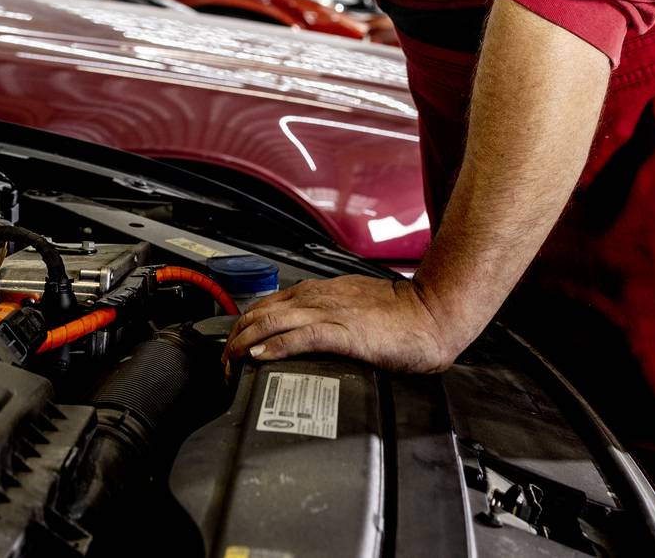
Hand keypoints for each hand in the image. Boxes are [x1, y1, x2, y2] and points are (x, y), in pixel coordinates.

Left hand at [222, 274, 469, 373]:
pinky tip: (259, 356)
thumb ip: (329, 317)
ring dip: (244, 342)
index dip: (244, 325)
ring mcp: (328, 313)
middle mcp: (318, 298)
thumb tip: (307, 335)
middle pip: (260, 312)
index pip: (267, 304)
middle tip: (223, 361)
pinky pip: (299, 337)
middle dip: (235, 336)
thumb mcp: (354, 308)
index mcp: (320, 293)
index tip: (233, 346)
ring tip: (229, 361)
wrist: (431, 314)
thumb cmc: (399, 316)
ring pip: (271, 322)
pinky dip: (273, 346)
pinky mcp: (342, 332)